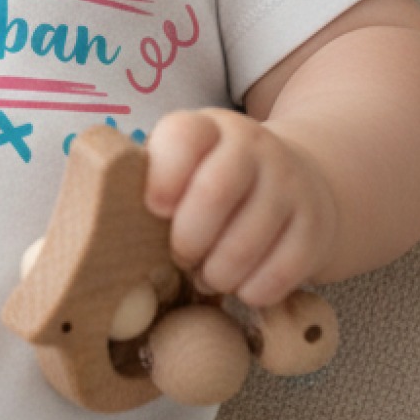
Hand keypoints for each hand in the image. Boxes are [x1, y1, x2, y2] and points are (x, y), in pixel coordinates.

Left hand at [142, 107, 339, 307]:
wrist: (301, 182)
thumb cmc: (216, 184)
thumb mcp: (185, 167)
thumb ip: (151, 182)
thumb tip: (103, 223)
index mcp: (209, 128)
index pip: (184, 136)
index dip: (163, 177)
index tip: (155, 209)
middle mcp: (255, 146)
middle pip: (214, 191)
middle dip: (187, 239)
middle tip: (181, 256)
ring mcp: (291, 184)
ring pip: (245, 243)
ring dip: (217, 274)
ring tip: (209, 274)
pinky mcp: (316, 226)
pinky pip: (279, 273)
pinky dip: (252, 291)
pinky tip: (243, 284)